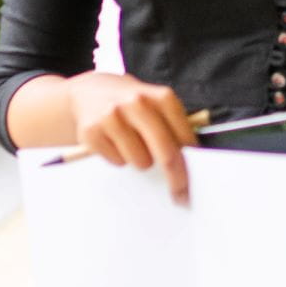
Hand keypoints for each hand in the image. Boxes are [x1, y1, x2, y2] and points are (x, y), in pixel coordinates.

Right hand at [66, 71, 198, 200]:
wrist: (89, 91)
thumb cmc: (131, 104)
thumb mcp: (156, 104)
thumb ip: (174, 127)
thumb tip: (190, 161)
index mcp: (161, 97)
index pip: (185, 138)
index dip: (192, 163)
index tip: (195, 181)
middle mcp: (137, 103)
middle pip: (166, 154)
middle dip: (176, 179)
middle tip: (180, 195)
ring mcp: (113, 116)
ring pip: (140, 162)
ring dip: (140, 160)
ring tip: (132, 144)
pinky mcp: (91, 131)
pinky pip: (117, 162)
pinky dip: (118, 158)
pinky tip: (114, 141)